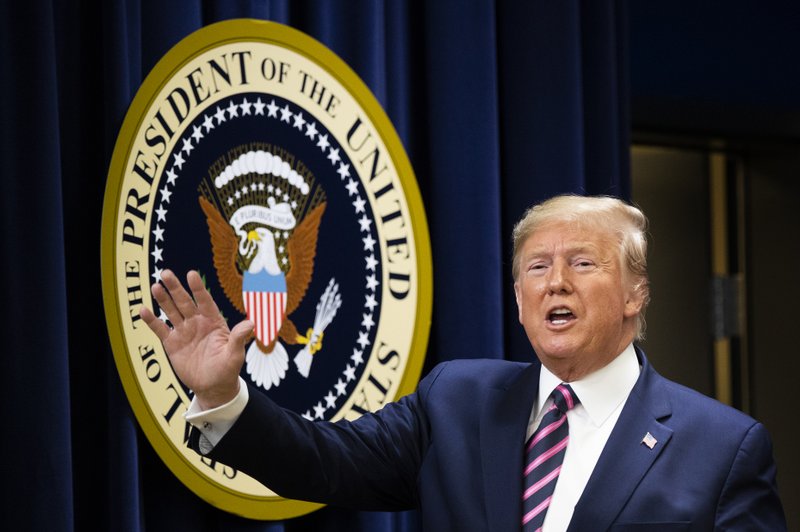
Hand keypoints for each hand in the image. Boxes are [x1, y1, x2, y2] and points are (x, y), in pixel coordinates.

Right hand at [139, 269, 253, 409]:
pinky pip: (160, 329)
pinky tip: (142, 310)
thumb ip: (238, 338)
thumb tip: (251, 323)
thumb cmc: (227, 369)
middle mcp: (197, 322)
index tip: (191, 274)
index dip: (198, 288)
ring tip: (155, 286)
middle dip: (176, 288)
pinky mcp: (172, 343)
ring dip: (163, 299)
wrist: (213, 386)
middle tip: (166, 272)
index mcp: (213, 321)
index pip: (205, 301)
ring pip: (171, 311)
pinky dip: (151, 320)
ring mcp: (183, 331)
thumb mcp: (234, 354)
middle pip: (185, 301)